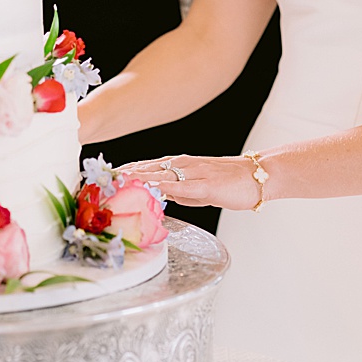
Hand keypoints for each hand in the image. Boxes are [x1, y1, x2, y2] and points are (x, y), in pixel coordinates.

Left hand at [120, 155, 262, 211]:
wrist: (259, 176)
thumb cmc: (231, 183)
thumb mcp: (199, 189)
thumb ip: (180, 192)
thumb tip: (162, 197)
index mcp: (182, 165)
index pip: (148, 166)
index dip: (127, 171)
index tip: (107, 175)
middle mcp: (185, 165)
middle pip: (148, 168)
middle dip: (125, 173)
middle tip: (102, 177)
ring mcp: (195, 173)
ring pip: (159, 173)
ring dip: (136, 177)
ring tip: (116, 180)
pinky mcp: (205, 185)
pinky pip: (179, 185)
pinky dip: (162, 185)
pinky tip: (148, 188)